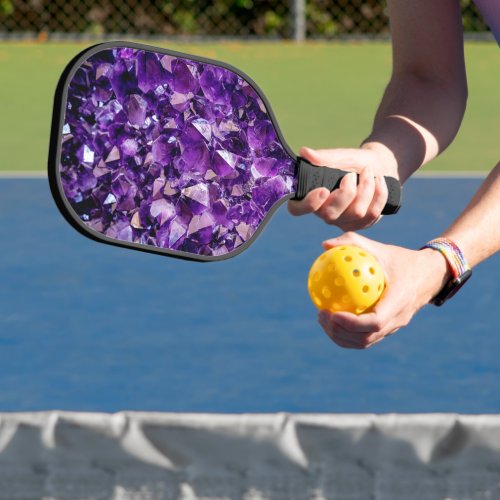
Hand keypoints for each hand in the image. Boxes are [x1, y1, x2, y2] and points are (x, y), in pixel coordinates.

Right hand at [288, 145, 397, 230]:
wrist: (379, 166)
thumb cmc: (354, 162)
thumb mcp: (341, 156)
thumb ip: (324, 157)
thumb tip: (304, 152)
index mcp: (312, 196)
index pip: (297, 209)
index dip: (308, 204)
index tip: (323, 190)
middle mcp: (324, 212)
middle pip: (330, 215)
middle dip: (346, 193)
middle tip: (351, 175)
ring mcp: (343, 221)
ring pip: (356, 213)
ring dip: (366, 188)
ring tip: (368, 172)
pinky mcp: (362, 224)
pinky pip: (372, 214)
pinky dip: (379, 193)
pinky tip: (379, 181)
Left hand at [316, 232, 450, 348]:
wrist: (429, 275)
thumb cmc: (401, 260)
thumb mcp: (380, 248)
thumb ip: (353, 243)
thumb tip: (324, 245)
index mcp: (399, 301)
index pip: (375, 322)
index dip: (352, 323)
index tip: (332, 313)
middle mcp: (398, 319)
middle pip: (366, 338)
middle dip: (340, 332)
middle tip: (321, 315)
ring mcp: (394, 327)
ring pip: (365, 342)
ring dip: (341, 336)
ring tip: (322, 319)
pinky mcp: (389, 329)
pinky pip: (366, 337)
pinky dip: (347, 334)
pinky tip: (331, 319)